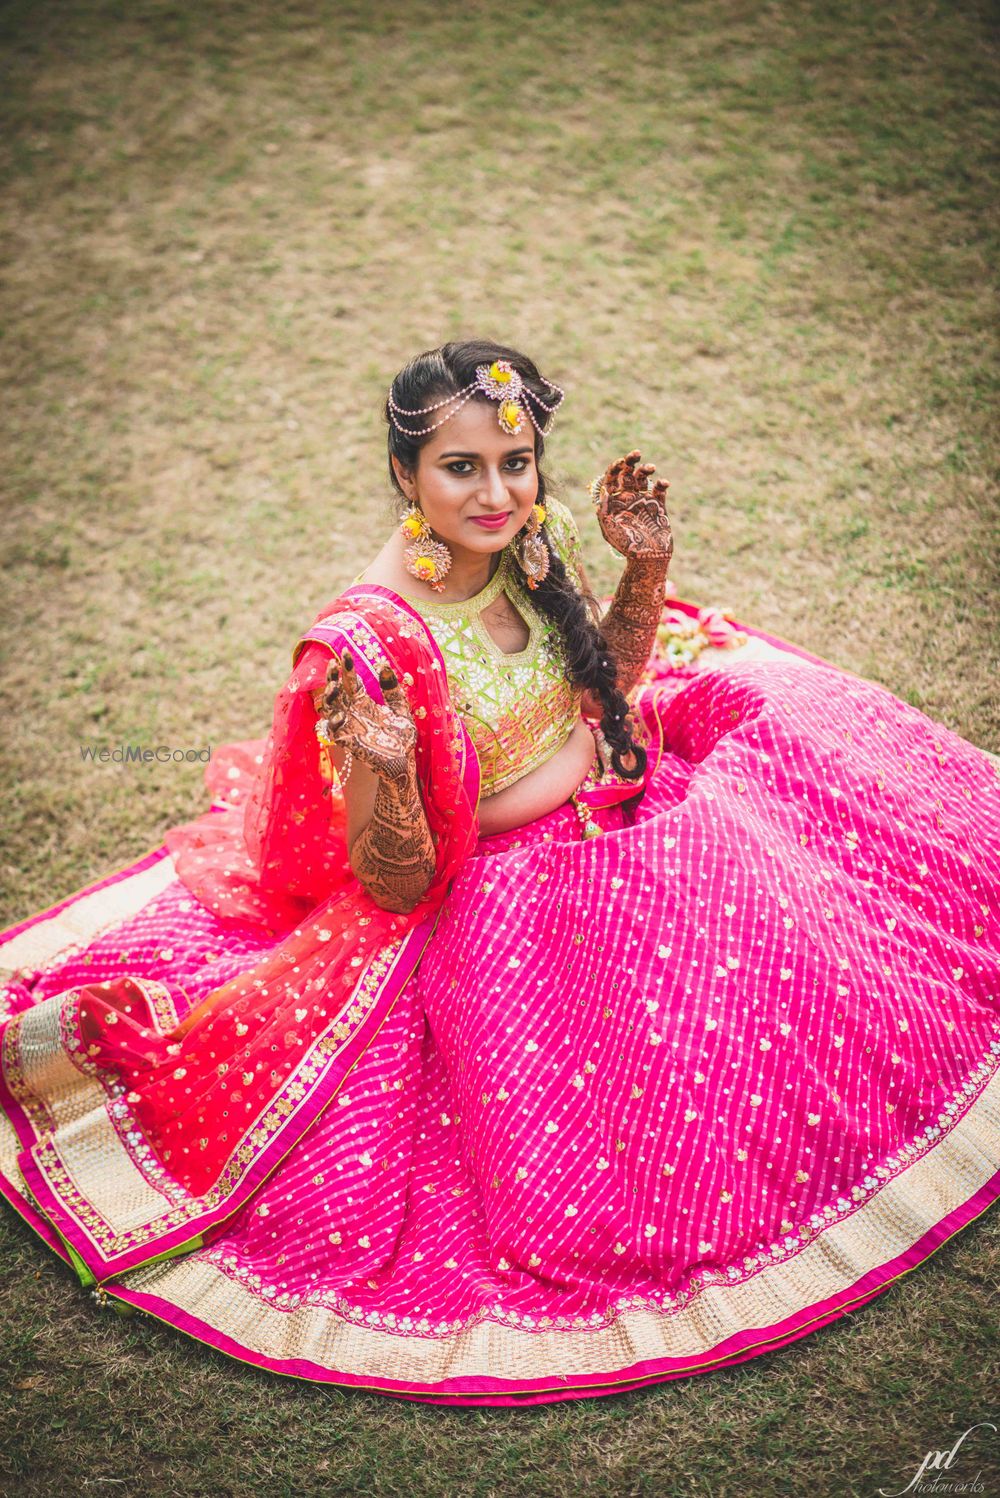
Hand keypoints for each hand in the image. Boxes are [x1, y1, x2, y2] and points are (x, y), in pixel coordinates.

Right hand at [321, 650, 416, 784]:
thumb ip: (392, 689)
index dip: (346, 667)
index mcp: (364, 703)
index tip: (345, 651)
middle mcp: (353, 713)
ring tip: (334, 686)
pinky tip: (341, 715)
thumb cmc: (402, 737)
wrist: (404, 762)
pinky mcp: (348, 742)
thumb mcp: (400, 708)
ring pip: (330, 708)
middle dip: (332, 678)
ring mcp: (348, 727)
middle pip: (336, 692)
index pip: (351, 681)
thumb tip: (383, 664)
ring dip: (329, 697)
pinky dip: (334, 723)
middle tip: (333, 664)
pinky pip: (333, 732)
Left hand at [592, 449, 672, 563]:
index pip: (611, 479)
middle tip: (636, 454)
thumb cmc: (626, 546)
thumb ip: (605, 511)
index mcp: (613, 503)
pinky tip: (663, 482)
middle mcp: (627, 499)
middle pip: (627, 474)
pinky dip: (661, 482)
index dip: (615, 468)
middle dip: (630, 462)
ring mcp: (643, 501)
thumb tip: (603, 493)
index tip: (621, 462)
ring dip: (646, 469)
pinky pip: (659, 489)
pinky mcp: (658, 505)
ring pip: (643, 478)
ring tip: (650, 467)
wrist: (649, 558)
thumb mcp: (610, 530)